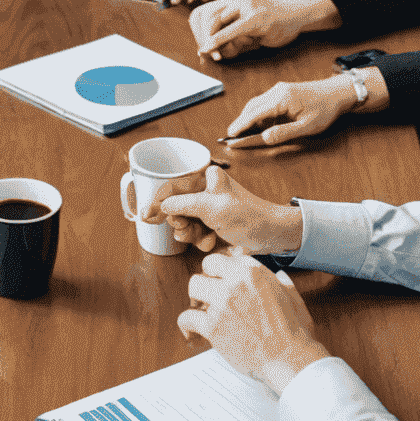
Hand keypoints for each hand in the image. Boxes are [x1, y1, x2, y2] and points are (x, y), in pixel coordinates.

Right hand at [149, 165, 302, 254]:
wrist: (272, 236)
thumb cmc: (247, 216)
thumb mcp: (210, 207)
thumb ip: (181, 204)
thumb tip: (160, 206)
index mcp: (206, 178)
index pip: (172, 187)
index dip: (159, 202)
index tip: (148, 216)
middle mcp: (206, 191)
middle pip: (176, 207)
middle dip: (180, 222)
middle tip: (186, 228)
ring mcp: (210, 209)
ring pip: (184, 223)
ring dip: (192, 234)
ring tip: (205, 237)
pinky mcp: (214, 225)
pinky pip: (196, 233)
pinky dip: (202, 240)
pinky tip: (213, 242)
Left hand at [177, 252, 328, 395]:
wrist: (290, 359)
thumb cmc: (295, 332)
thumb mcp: (294, 298)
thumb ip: (282, 283)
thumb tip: (279, 276)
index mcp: (253, 272)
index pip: (224, 258)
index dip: (221, 270)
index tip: (220, 279)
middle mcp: (234, 283)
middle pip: (205, 267)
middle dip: (207, 279)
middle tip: (210, 294)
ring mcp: (221, 304)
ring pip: (193, 287)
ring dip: (197, 298)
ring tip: (202, 309)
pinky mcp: (212, 326)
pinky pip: (186, 317)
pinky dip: (186, 324)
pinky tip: (192, 330)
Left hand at [188, 0, 340, 61]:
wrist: (300, 14)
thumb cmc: (274, 25)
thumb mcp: (247, 30)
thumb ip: (229, 38)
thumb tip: (207, 51)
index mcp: (232, 0)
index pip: (202, 13)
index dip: (198, 32)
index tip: (204, 48)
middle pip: (205, 16)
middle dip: (203, 38)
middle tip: (212, 54)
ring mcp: (246, 5)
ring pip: (216, 22)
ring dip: (216, 42)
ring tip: (233, 50)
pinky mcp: (257, 16)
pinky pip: (232, 30)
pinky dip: (218, 40)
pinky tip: (212, 50)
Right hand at [224, 70, 386, 148]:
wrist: (338, 92)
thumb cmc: (325, 109)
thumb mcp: (307, 126)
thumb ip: (284, 133)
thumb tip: (264, 138)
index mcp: (281, 99)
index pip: (254, 113)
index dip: (240, 125)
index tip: (230, 135)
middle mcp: (277, 91)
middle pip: (251, 107)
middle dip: (241, 122)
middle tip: (233, 137)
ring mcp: (279, 89)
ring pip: (257, 104)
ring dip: (250, 118)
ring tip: (246, 134)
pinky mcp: (282, 91)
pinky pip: (265, 102)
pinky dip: (259, 114)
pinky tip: (261, 125)